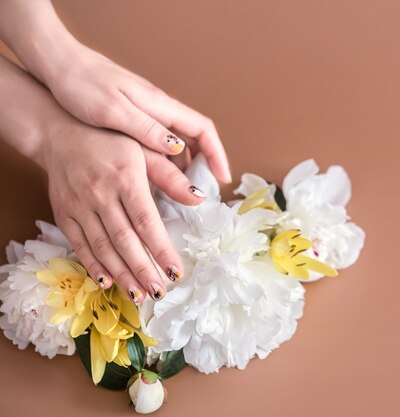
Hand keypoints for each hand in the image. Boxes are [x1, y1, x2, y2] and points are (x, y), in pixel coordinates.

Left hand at [0, 0, 230, 181]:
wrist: (57, 64)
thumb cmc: (81, 85)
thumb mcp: (114, 111)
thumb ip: (147, 130)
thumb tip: (179, 148)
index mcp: (159, 105)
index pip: (203, 130)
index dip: (217, 155)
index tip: (222, 178)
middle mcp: (159, 108)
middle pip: (196, 137)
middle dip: (206, 164)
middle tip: (204, 190)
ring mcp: (147, 112)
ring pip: (178, 140)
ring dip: (186, 164)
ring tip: (183, 190)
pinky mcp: (134, 116)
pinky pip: (160, 141)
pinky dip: (166, 160)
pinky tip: (157, 176)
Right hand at [39, 119, 204, 302]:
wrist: (60, 130)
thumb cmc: (111, 139)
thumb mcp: (145, 149)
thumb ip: (171, 176)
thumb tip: (199, 199)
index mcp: (126, 177)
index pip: (146, 221)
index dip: (161, 249)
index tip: (176, 271)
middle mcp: (101, 193)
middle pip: (124, 240)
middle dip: (143, 270)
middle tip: (159, 292)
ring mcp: (79, 205)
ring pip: (101, 247)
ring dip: (121, 274)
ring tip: (139, 295)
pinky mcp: (63, 212)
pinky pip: (78, 244)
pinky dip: (92, 265)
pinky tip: (107, 282)